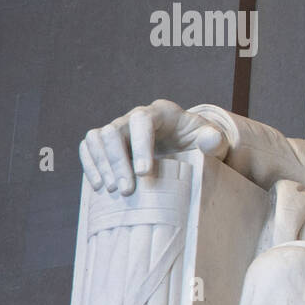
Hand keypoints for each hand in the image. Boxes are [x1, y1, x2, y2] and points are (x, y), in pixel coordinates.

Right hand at [79, 99, 228, 194]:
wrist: (191, 145)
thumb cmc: (202, 143)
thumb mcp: (214, 142)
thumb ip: (214, 141)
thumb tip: (210, 140)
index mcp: (162, 113)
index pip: (142, 121)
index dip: (139, 145)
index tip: (144, 173)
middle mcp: (136, 116)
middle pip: (114, 130)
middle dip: (117, 161)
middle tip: (127, 190)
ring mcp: (120, 128)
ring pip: (98, 137)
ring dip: (102, 164)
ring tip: (113, 191)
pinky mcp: (109, 142)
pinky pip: (89, 147)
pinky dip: (91, 165)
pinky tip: (99, 187)